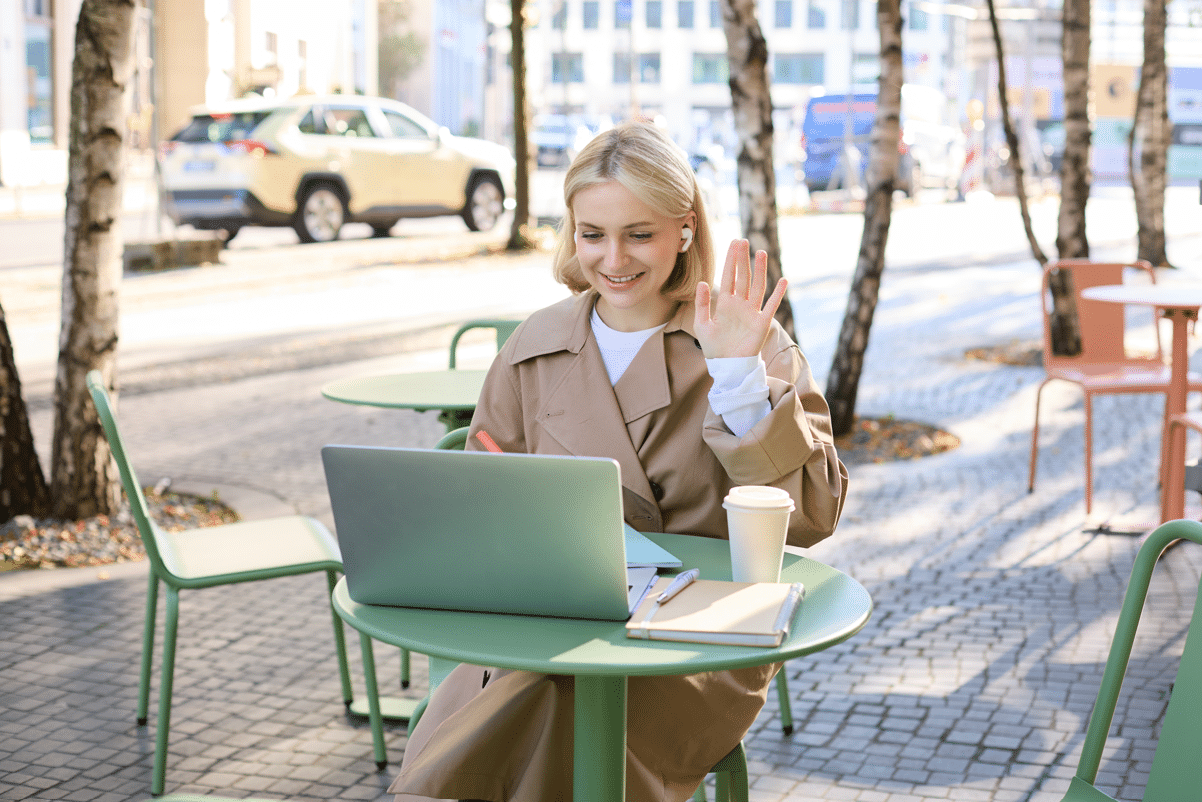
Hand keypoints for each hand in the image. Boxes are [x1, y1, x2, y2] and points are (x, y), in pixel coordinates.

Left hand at [694, 239, 787, 358]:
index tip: (733, 243)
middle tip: (743, 241)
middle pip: (743, 277)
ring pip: (757, 286)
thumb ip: (702, 304)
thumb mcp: (702, 325)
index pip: (728, 277)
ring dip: (759, 270)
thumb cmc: (714, 348)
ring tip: (761, 253)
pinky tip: (783, 280)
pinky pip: (771, 305)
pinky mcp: (762, 322)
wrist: (728, 366)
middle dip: (742, 259)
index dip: (730, 260)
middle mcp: (740, 304)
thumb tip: (703, 282)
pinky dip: (778, 294)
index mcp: (725, 303)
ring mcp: (752, 312)